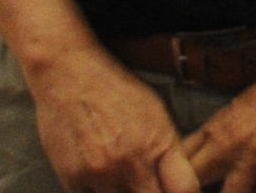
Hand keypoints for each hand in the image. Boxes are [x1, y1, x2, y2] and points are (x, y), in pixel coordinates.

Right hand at [27, 45, 201, 192]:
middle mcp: (130, 162)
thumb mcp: (158, 111)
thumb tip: (179, 183)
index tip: (175, 191)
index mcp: (158, 143)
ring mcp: (100, 173)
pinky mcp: (72, 179)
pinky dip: (97, 192)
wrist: (70, 75)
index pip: (185, 190)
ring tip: (119, 175)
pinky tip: (98, 176)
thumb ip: (171, 151)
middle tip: (146, 184)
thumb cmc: (116, 90)